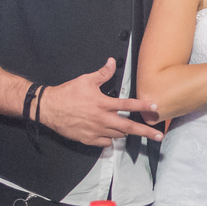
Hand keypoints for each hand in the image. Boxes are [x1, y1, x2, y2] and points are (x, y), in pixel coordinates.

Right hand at [39, 58, 164, 146]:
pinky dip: (110, 140)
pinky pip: (105, 143)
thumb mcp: (85, 80)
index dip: (143, 106)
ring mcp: (96, 131)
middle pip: (128, 127)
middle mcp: (102, 119)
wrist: (48, 108)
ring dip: (125, 132)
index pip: (128, 105)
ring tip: (129, 130)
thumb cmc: (67, 94)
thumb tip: (112, 62)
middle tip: (158, 136)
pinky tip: (110, 135)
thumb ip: (102, 73)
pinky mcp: (88, 139)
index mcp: (103, 103)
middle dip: (145, 132)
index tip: (155, 108)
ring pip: (118, 135)